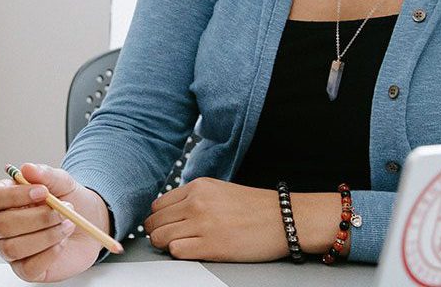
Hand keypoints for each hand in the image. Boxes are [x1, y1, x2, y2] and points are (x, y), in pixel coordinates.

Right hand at [0, 163, 109, 282]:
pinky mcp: (25, 269)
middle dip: (37, 218)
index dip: (12, 196)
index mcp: (3, 199)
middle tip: (62, 211)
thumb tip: (27, 168)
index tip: (42, 192)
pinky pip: (28, 268)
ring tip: (67, 225)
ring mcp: (10, 249)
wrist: (90, 223)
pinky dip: (49, 254)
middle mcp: (1, 225)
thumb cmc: (69, 201)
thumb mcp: (62, 182)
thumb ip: (45, 174)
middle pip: (1, 225)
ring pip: (13, 247)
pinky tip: (62, 243)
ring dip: (46, 235)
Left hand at [142, 178, 333, 261]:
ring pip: (160, 238)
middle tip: (170, 240)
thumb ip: (195, 198)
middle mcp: (197, 202)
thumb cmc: (257, 208)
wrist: (285, 219)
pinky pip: (176, 251)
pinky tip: (193, 251)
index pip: (158, 205)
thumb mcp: (221, 191)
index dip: (160, 219)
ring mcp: (203, 224)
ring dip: (166, 245)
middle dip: (159, 233)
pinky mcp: (211, 246)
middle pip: (155, 222)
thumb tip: (171, 214)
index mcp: (198, 187)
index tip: (166, 227)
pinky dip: (179, 254)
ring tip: (182, 246)